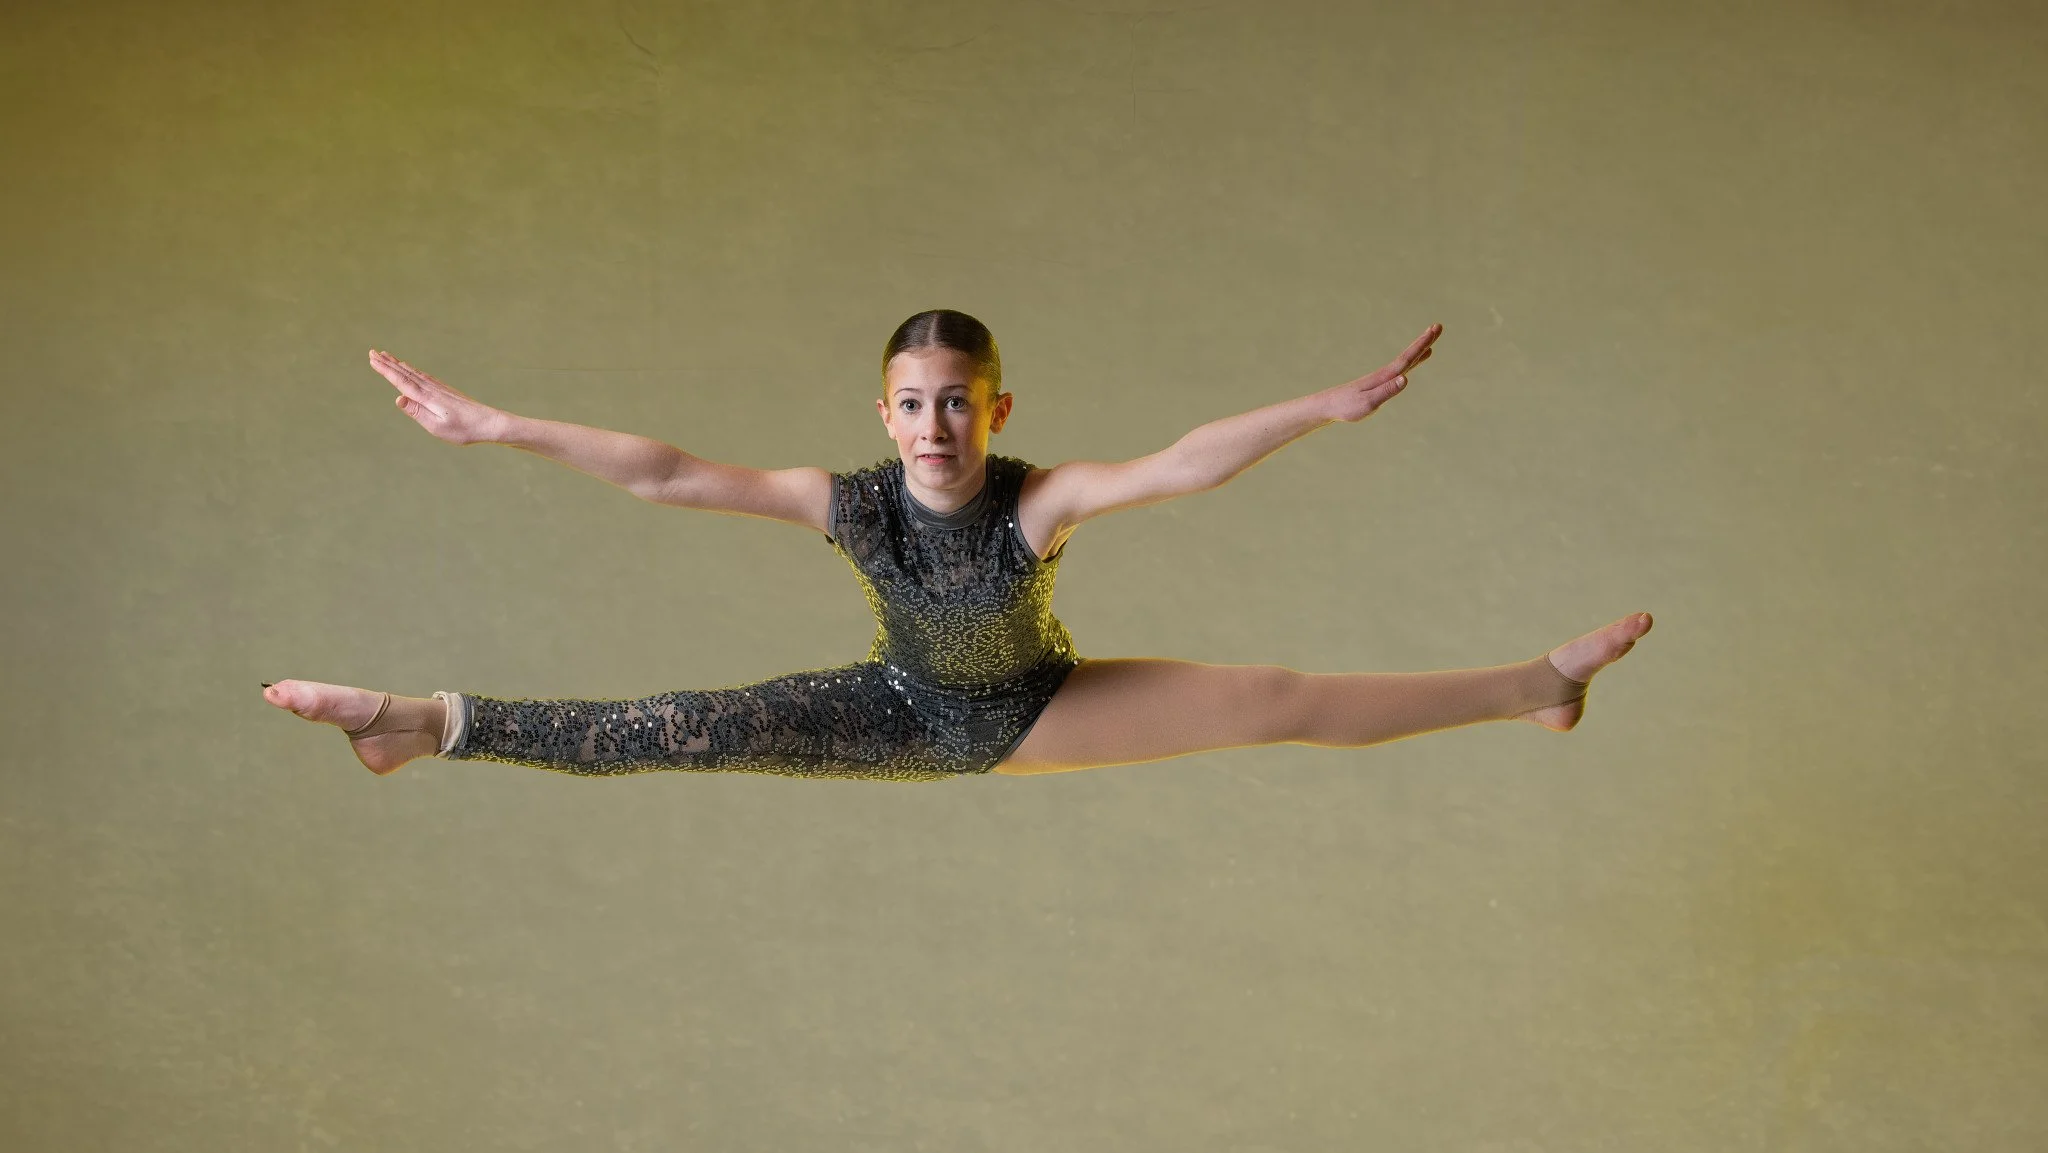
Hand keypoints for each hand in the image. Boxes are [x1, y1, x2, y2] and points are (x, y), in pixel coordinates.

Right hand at [369, 350, 507, 445]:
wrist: (489, 423)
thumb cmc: (463, 429)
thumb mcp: (437, 427)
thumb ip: (416, 412)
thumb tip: (398, 397)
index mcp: (427, 398)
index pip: (401, 381)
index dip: (385, 370)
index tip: (372, 359)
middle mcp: (431, 389)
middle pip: (405, 373)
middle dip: (388, 363)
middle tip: (372, 352)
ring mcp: (439, 388)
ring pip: (414, 373)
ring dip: (398, 365)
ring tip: (386, 356)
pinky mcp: (445, 391)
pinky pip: (424, 376)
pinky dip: (412, 370)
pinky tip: (410, 369)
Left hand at [1323, 323, 1439, 422]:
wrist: (1327, 406)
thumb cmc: (1346, 407)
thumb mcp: (1368, 403)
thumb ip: (1387, 391)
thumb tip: (1405, 378)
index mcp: (1384, 377)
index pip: (1407, 358)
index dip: (1422, 345)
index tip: (1434, 330)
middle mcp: (1384, 374)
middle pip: (1408, 355)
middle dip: (1423, 342)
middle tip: (1438, 326)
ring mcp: (1380, 379)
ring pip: (1404, 362)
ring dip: (1417, 351)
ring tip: (1430, 342)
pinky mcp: (1377, 385)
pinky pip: (1397, 371)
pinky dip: (1407, 365)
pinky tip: (1409, 369)